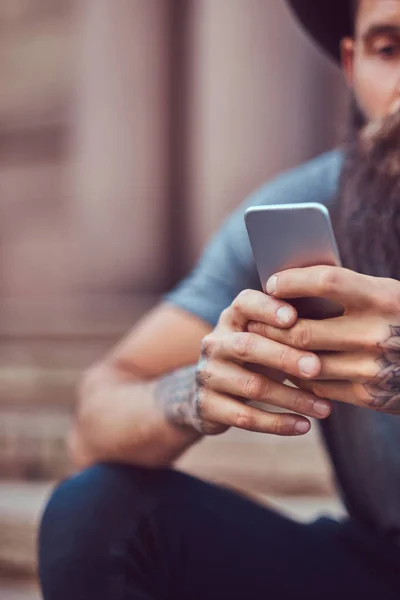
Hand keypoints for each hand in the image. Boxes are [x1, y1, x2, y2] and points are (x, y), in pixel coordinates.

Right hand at [179, 288, 332, 436]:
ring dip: (292, 398)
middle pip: (247, 346)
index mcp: (231, 319)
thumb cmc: (253, 359)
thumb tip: (341, 327)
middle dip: (284, 357)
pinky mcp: (208, 406)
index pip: (244, 303)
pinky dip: (278, 423)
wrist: (207, 395)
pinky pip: (245, 417)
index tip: (294, 318)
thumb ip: (289, 328)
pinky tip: (304, 426)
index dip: (267, 308)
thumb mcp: (263, 338)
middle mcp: (215, 343)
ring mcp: (209, 375)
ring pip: (252, 386)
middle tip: (316, 368)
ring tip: (325, 409)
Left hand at [248, 266, 399, 414]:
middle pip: (302, 330)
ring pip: (304, 363)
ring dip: (279, 354)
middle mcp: (377, 332)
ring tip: (263, 344)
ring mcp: (372, 368)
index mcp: (383, 297)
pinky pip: (318, 387)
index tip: (271, 282)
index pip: (326, 280)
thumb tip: (294, 290)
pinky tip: (290, 367)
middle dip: (271, 326)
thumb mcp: (388, 297)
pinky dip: (299, 377)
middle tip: (253, 320)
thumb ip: (350, 293)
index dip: (292, 280)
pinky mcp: (369, 396)